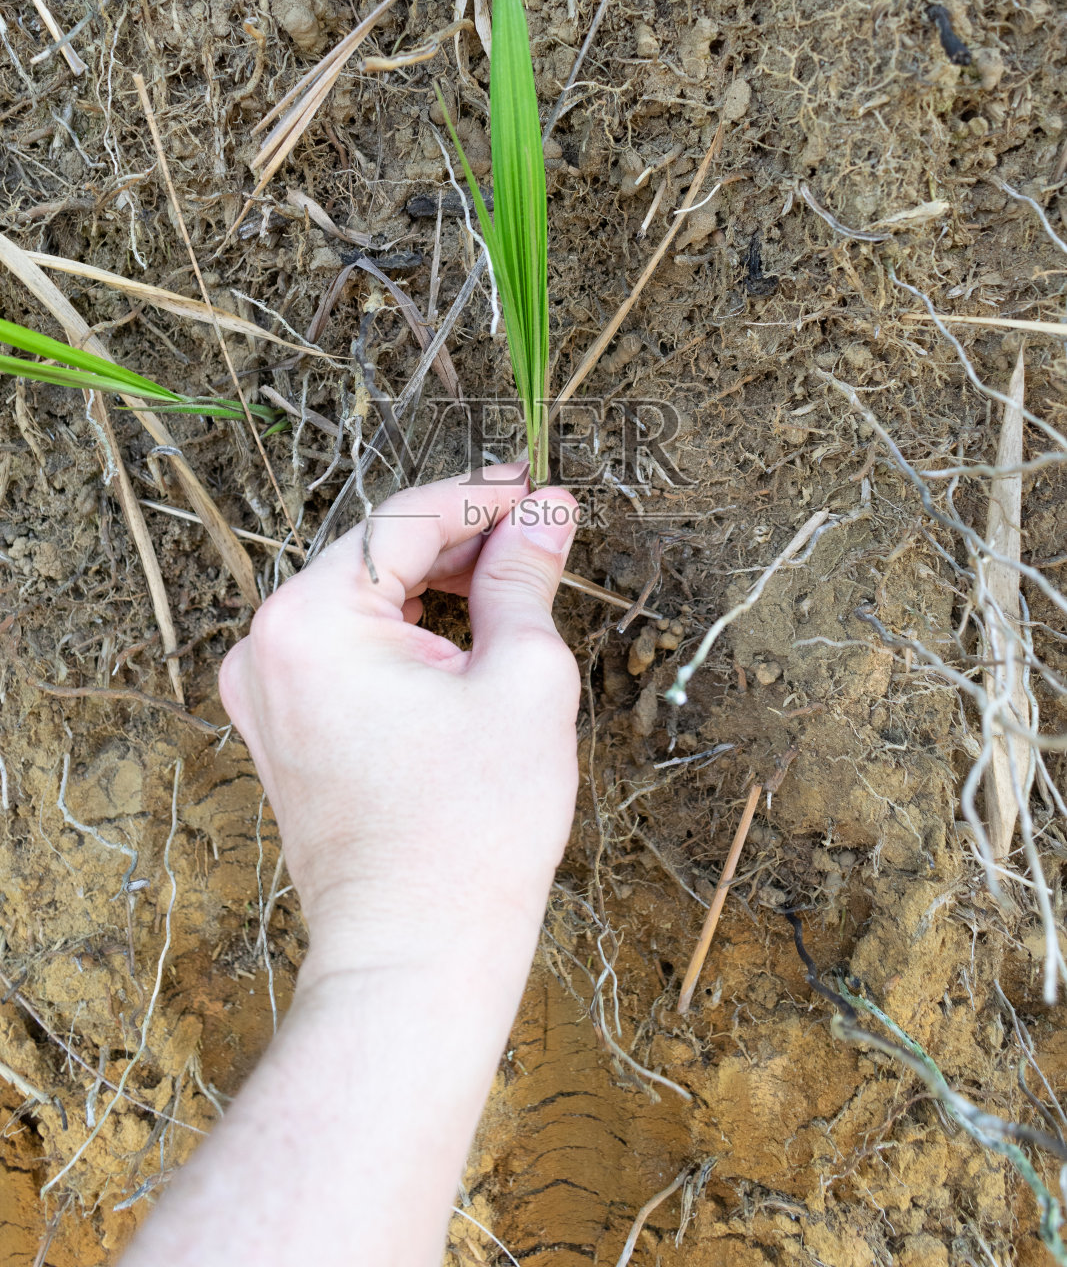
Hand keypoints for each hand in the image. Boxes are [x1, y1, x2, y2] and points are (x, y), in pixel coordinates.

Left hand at [218, 468, 581, 986]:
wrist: (416, 955)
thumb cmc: (474, 829)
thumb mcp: (522, 678)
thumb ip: (523, 578)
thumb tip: (545, 512)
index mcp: (310, 620)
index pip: (404, 521)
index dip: (479, 496)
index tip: (537, 483)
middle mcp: (265, 646)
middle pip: (374, 556)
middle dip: (460, 541)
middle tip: (541, 531)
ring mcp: (263, 691)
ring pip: (360, 600)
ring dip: (433, 584)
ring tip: (513, 583)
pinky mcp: (279, 727)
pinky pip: (344, 649)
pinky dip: (402, 631)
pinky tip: (462, 633)